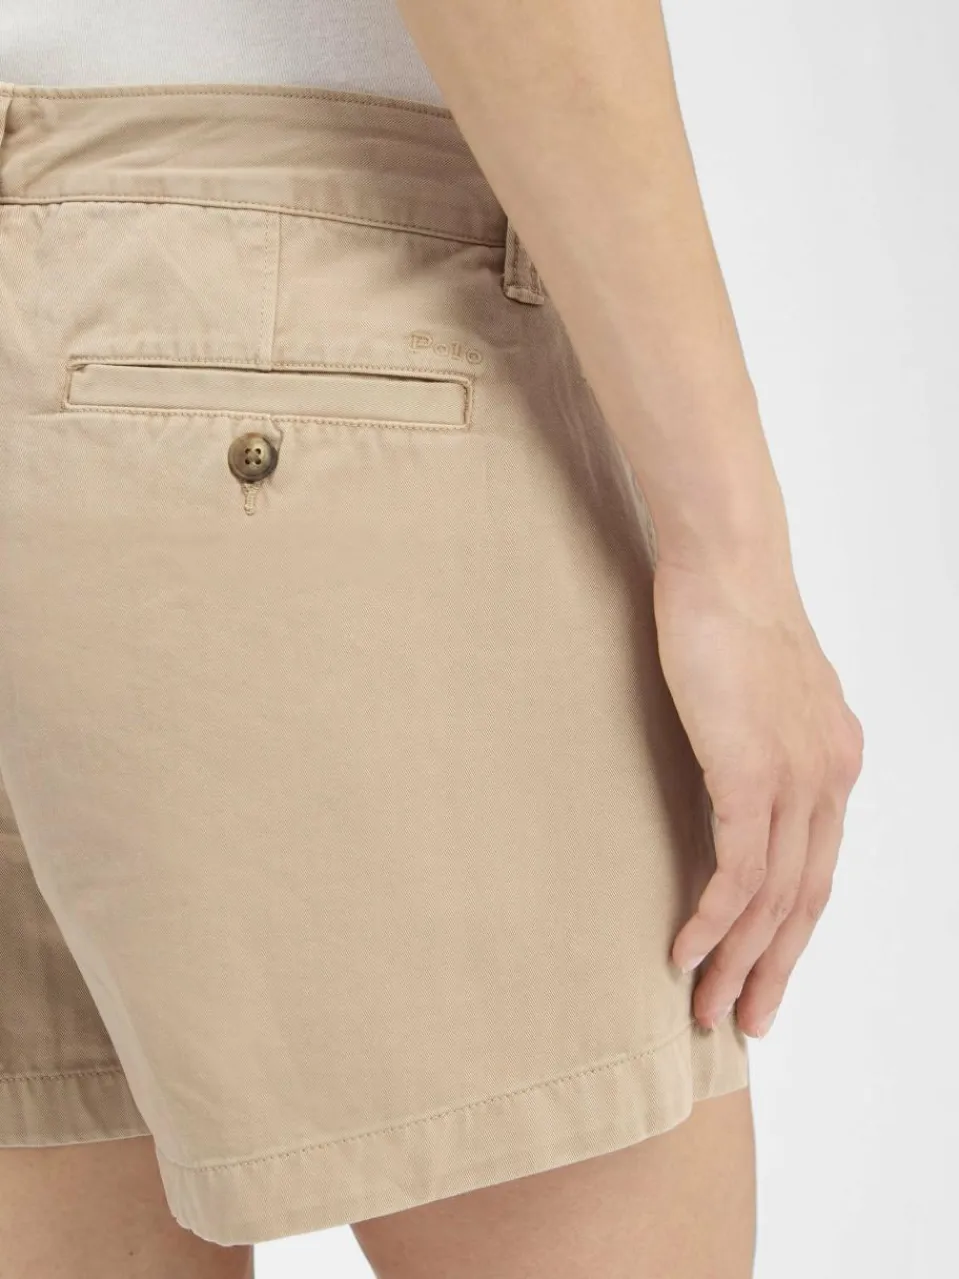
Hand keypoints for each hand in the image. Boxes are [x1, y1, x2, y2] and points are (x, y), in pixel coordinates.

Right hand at [653, 546, 863, 1037]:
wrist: (727, 564)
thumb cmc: (729, 613)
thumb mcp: (759, 689)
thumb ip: (763, 738)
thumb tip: (736, 774)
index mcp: (835, 761)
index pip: (818, 868)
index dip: (791, 931)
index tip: (763, 971)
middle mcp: (829, 779)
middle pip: (806, 901)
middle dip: (774, 969)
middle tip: (747, 1020)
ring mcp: (797, 779)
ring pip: (774, 900)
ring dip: (738, 961)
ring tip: (707, 1007)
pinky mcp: (753, 774)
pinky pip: (737, 873)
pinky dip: (712, 921)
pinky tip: (685, 952)